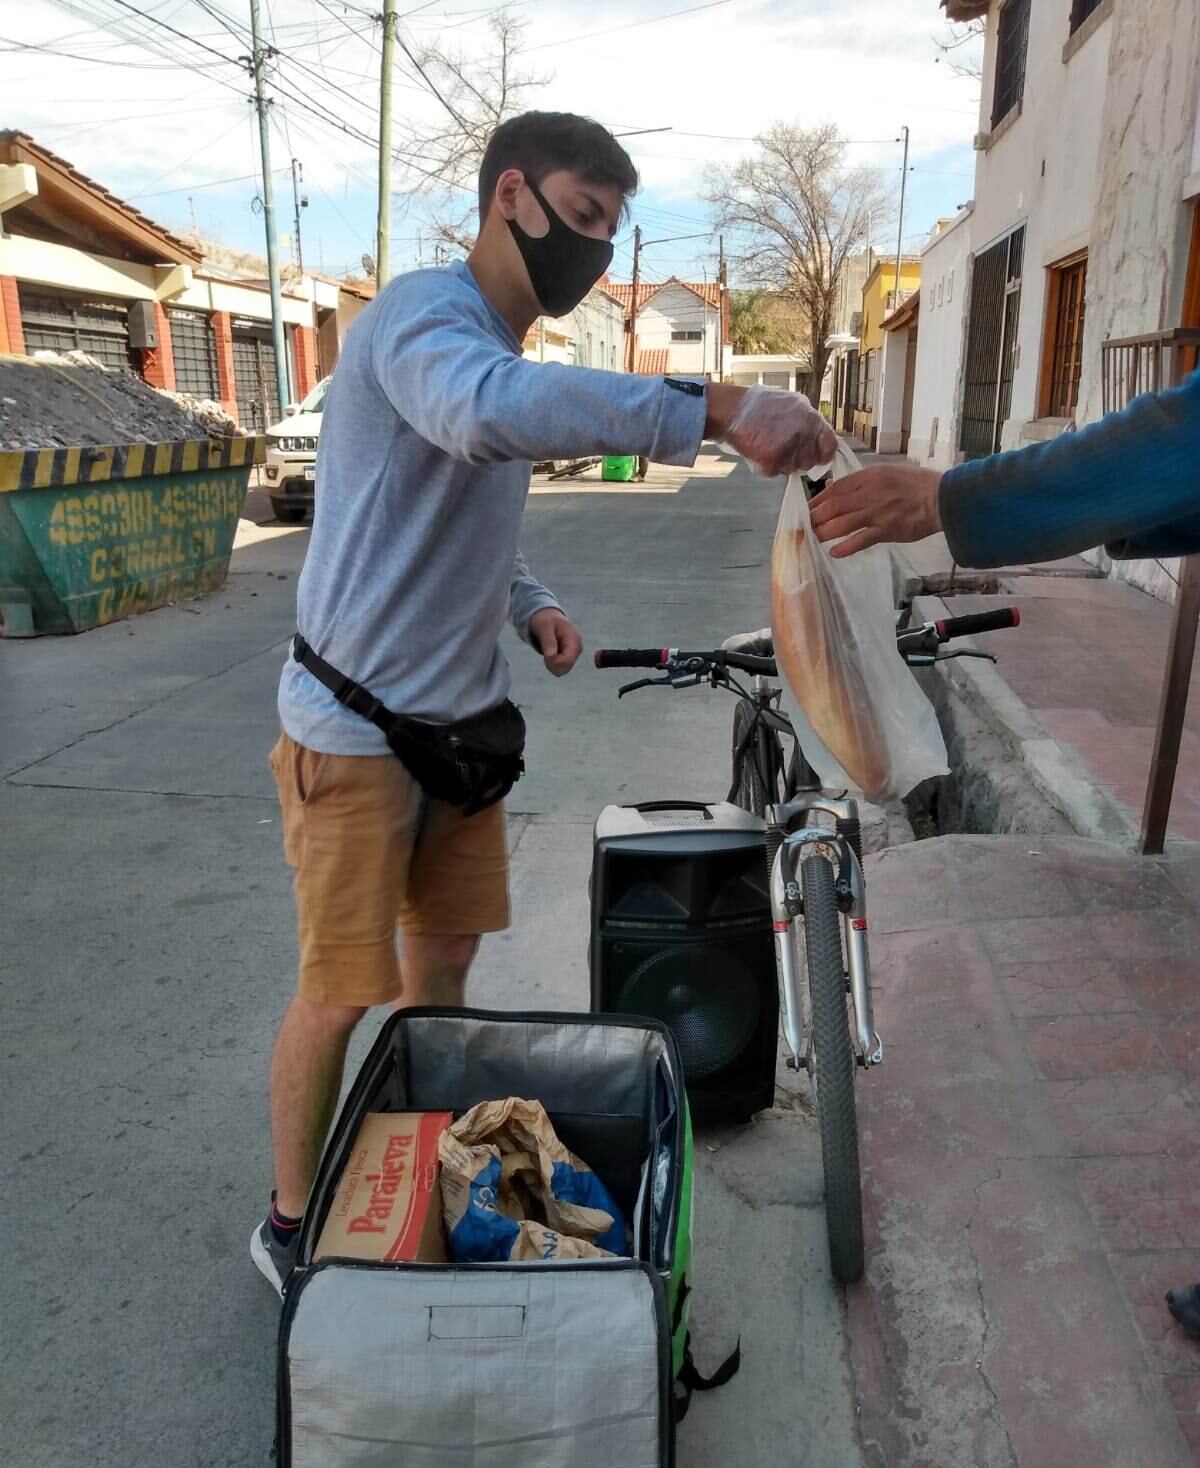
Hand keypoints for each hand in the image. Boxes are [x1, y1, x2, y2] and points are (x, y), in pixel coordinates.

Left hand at [529, 608, 582, 675]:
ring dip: (551, 664)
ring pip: (563, 671)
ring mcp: (575, 654)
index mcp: (574, 639)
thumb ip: (549, 642)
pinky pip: (560, 669)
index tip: (545, 656)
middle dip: (552, 664)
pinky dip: (552, 664)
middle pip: (565, 668)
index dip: (553, 662)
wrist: (548, 618)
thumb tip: (551, 657)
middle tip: (545, 653)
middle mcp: (578, 648)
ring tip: (547, 651)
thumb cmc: (546, 621)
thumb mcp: (545, 627)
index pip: (567, 660)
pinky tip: (550, 654)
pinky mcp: (570, 658)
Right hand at [708, 384, 838, 476]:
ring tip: (769, 444)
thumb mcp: (795, 403)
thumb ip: (811, 421)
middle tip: (784, 446)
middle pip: (811, 461)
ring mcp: (786, 451)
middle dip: (801, 457)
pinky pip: (776, 473)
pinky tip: (760, 449)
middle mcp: (802, 436)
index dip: (824, 453)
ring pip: (793, 469)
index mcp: (811, 419)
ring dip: (784, 462)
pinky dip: (768, 466)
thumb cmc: (763, 405)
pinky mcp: (771, 463)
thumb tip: (824, 437)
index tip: (817, 454)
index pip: (830, 446)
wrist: (733, 410)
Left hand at [810, 465, 943, 557]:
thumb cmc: (916, 484)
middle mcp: (870, 492)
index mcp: (870, 476)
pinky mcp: (886, 530)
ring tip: (814, 539)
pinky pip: (860, 540)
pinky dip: (845, 547)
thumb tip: (834, 488)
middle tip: (805, 527)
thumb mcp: (887, 472)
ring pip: (842, 523)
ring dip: (824, 532)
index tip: (808, 509)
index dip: (818, 500)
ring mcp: (877, 512)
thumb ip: (861, 481)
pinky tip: (834, 552)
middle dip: (816, 518)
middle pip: (834, 506)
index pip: (836, 488)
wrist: (942, 498)